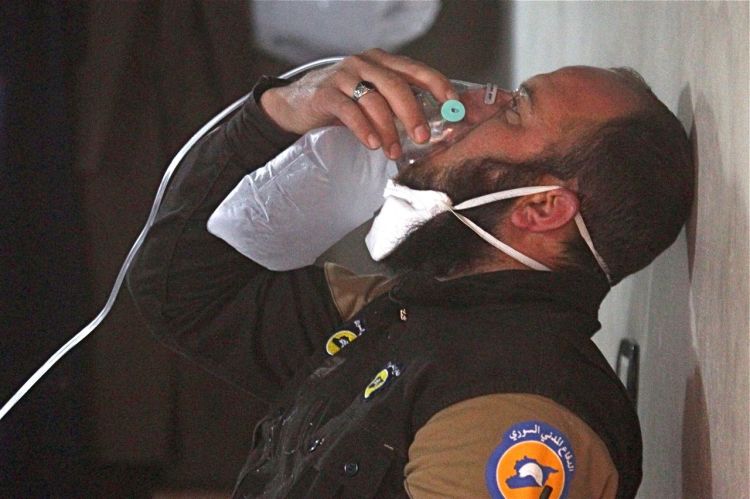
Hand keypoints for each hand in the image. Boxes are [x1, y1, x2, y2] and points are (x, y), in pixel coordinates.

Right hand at [260, 49, 456, 159]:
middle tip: (423, 137)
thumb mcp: (371, 98)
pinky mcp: (325, 93)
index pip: (416, 70)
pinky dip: (364, 129)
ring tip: (394, 152)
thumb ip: (396, 105)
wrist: (294, 105)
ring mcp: (343, 76)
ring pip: (374, 100)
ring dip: (388, 130)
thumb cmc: (341, 104)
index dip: (438, 85)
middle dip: (413, 113)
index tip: (453, 106)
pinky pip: (349, 110)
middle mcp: (364, 63)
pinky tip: (372, 144)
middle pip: (397, 85)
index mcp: (381, 62)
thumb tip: (431, 128)